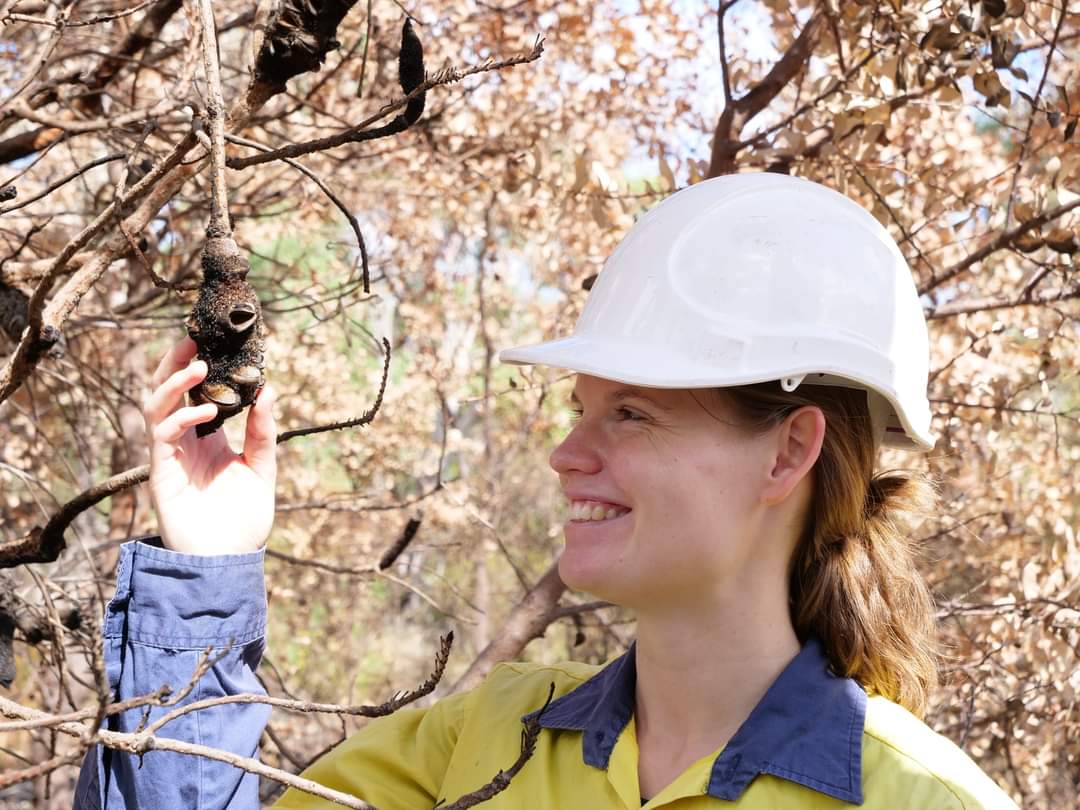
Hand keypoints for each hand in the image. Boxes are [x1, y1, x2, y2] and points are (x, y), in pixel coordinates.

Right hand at [144, 336, 276, 553]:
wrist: (229, 561)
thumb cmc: (245, 520)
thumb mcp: (262, 469)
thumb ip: (263, 432)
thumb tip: (269, 389)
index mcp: (208, 439)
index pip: (197, 393)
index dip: (200, 367)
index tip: (215, 342)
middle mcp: (185, 442)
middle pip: (167, 392)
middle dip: (176, 364)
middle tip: (193, 340)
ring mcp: (170, 456)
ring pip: (157, 406)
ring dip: (174, 383)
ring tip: (199, 368)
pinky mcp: (161, 473)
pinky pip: (162, 436)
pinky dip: (182, 419)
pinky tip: (207, 415)